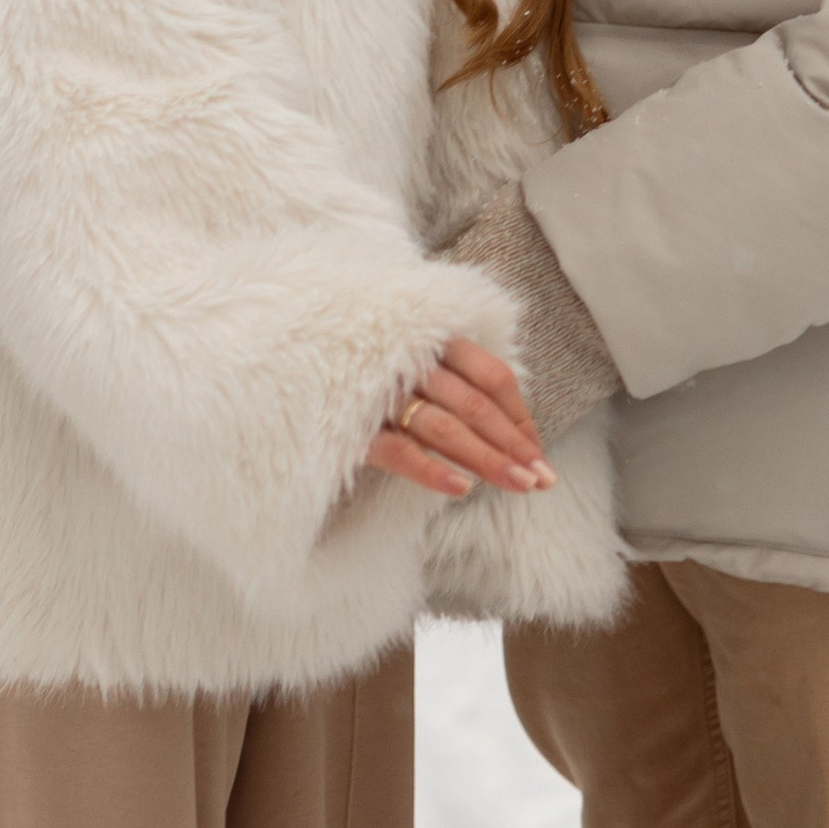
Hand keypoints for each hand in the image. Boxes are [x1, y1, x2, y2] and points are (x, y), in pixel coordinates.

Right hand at [364, 339, 556, 499]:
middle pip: (477, 405)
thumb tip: (506, 427)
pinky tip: (461, 489)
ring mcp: (382, 390)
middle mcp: (412, 359)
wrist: (286, 356)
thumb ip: (452, 379)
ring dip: (488, 460)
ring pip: (446, 428)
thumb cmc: (360, 360)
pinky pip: (399, 450)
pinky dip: (432, 469)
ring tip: (519, 486)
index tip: (538, 453)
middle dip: (514, 445)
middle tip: (543, 480)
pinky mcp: (354, 423)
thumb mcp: (410, 357)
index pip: (492, 377)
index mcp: (434, 338)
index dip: (520, 417)